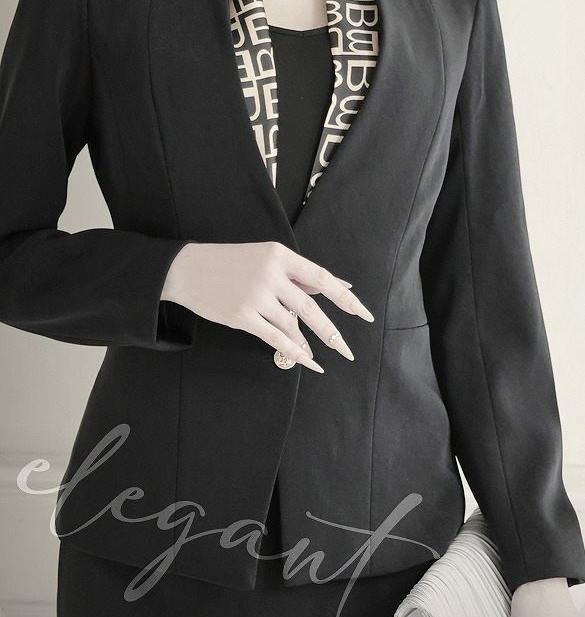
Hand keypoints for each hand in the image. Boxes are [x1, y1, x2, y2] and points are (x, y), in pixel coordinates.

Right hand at [162, 240, 373, 368]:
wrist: (187, 269)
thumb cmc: (231, 262)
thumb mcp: (267, 258)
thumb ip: (300, 274)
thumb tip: (339, 285)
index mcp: (280, 255)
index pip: (321, 277)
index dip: (345, 298)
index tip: (364, 314)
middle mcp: (271, 274)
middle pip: (310, 307)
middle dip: (332, 332)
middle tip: (348, 350)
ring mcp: (256, 295)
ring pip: (293, 325)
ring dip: (310, 344)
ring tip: (326, 356)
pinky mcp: (242, 315)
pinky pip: (275, 338)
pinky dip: (294, 351)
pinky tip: (308, 361)